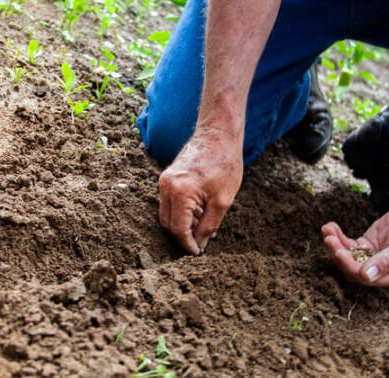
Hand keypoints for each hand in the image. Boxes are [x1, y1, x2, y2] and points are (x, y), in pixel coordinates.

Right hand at [158, 128, 241, 254]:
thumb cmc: (224, 164)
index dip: (187, 244)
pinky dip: (181, 212)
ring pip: (166, 214)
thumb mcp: (222, 201)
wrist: (218, 136)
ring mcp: (164, 181)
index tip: (197, 253)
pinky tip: (199, 211)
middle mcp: (166, 187)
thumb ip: (209, 226)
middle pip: (167, 224)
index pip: (178, 229)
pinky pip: (169, 202)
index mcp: (180, 192)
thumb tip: (200, 244)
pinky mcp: (166, 178)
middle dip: (182, 236)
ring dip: (182, 224)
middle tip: (200, 242)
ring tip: (203, 223)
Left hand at [321, 204, 388, 286]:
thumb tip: (366, 276)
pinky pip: (347, 244)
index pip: (366, 278)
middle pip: (352, 268)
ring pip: (347, 256)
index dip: (350, 266)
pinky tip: (330, 227)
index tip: (339, 252)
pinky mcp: (364, 246)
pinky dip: (338, 237)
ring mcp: (370, 258)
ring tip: (327, 230)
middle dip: (338, 254)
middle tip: (329, 239)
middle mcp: (380, 271)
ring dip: (335, 244)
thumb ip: (386, 261)